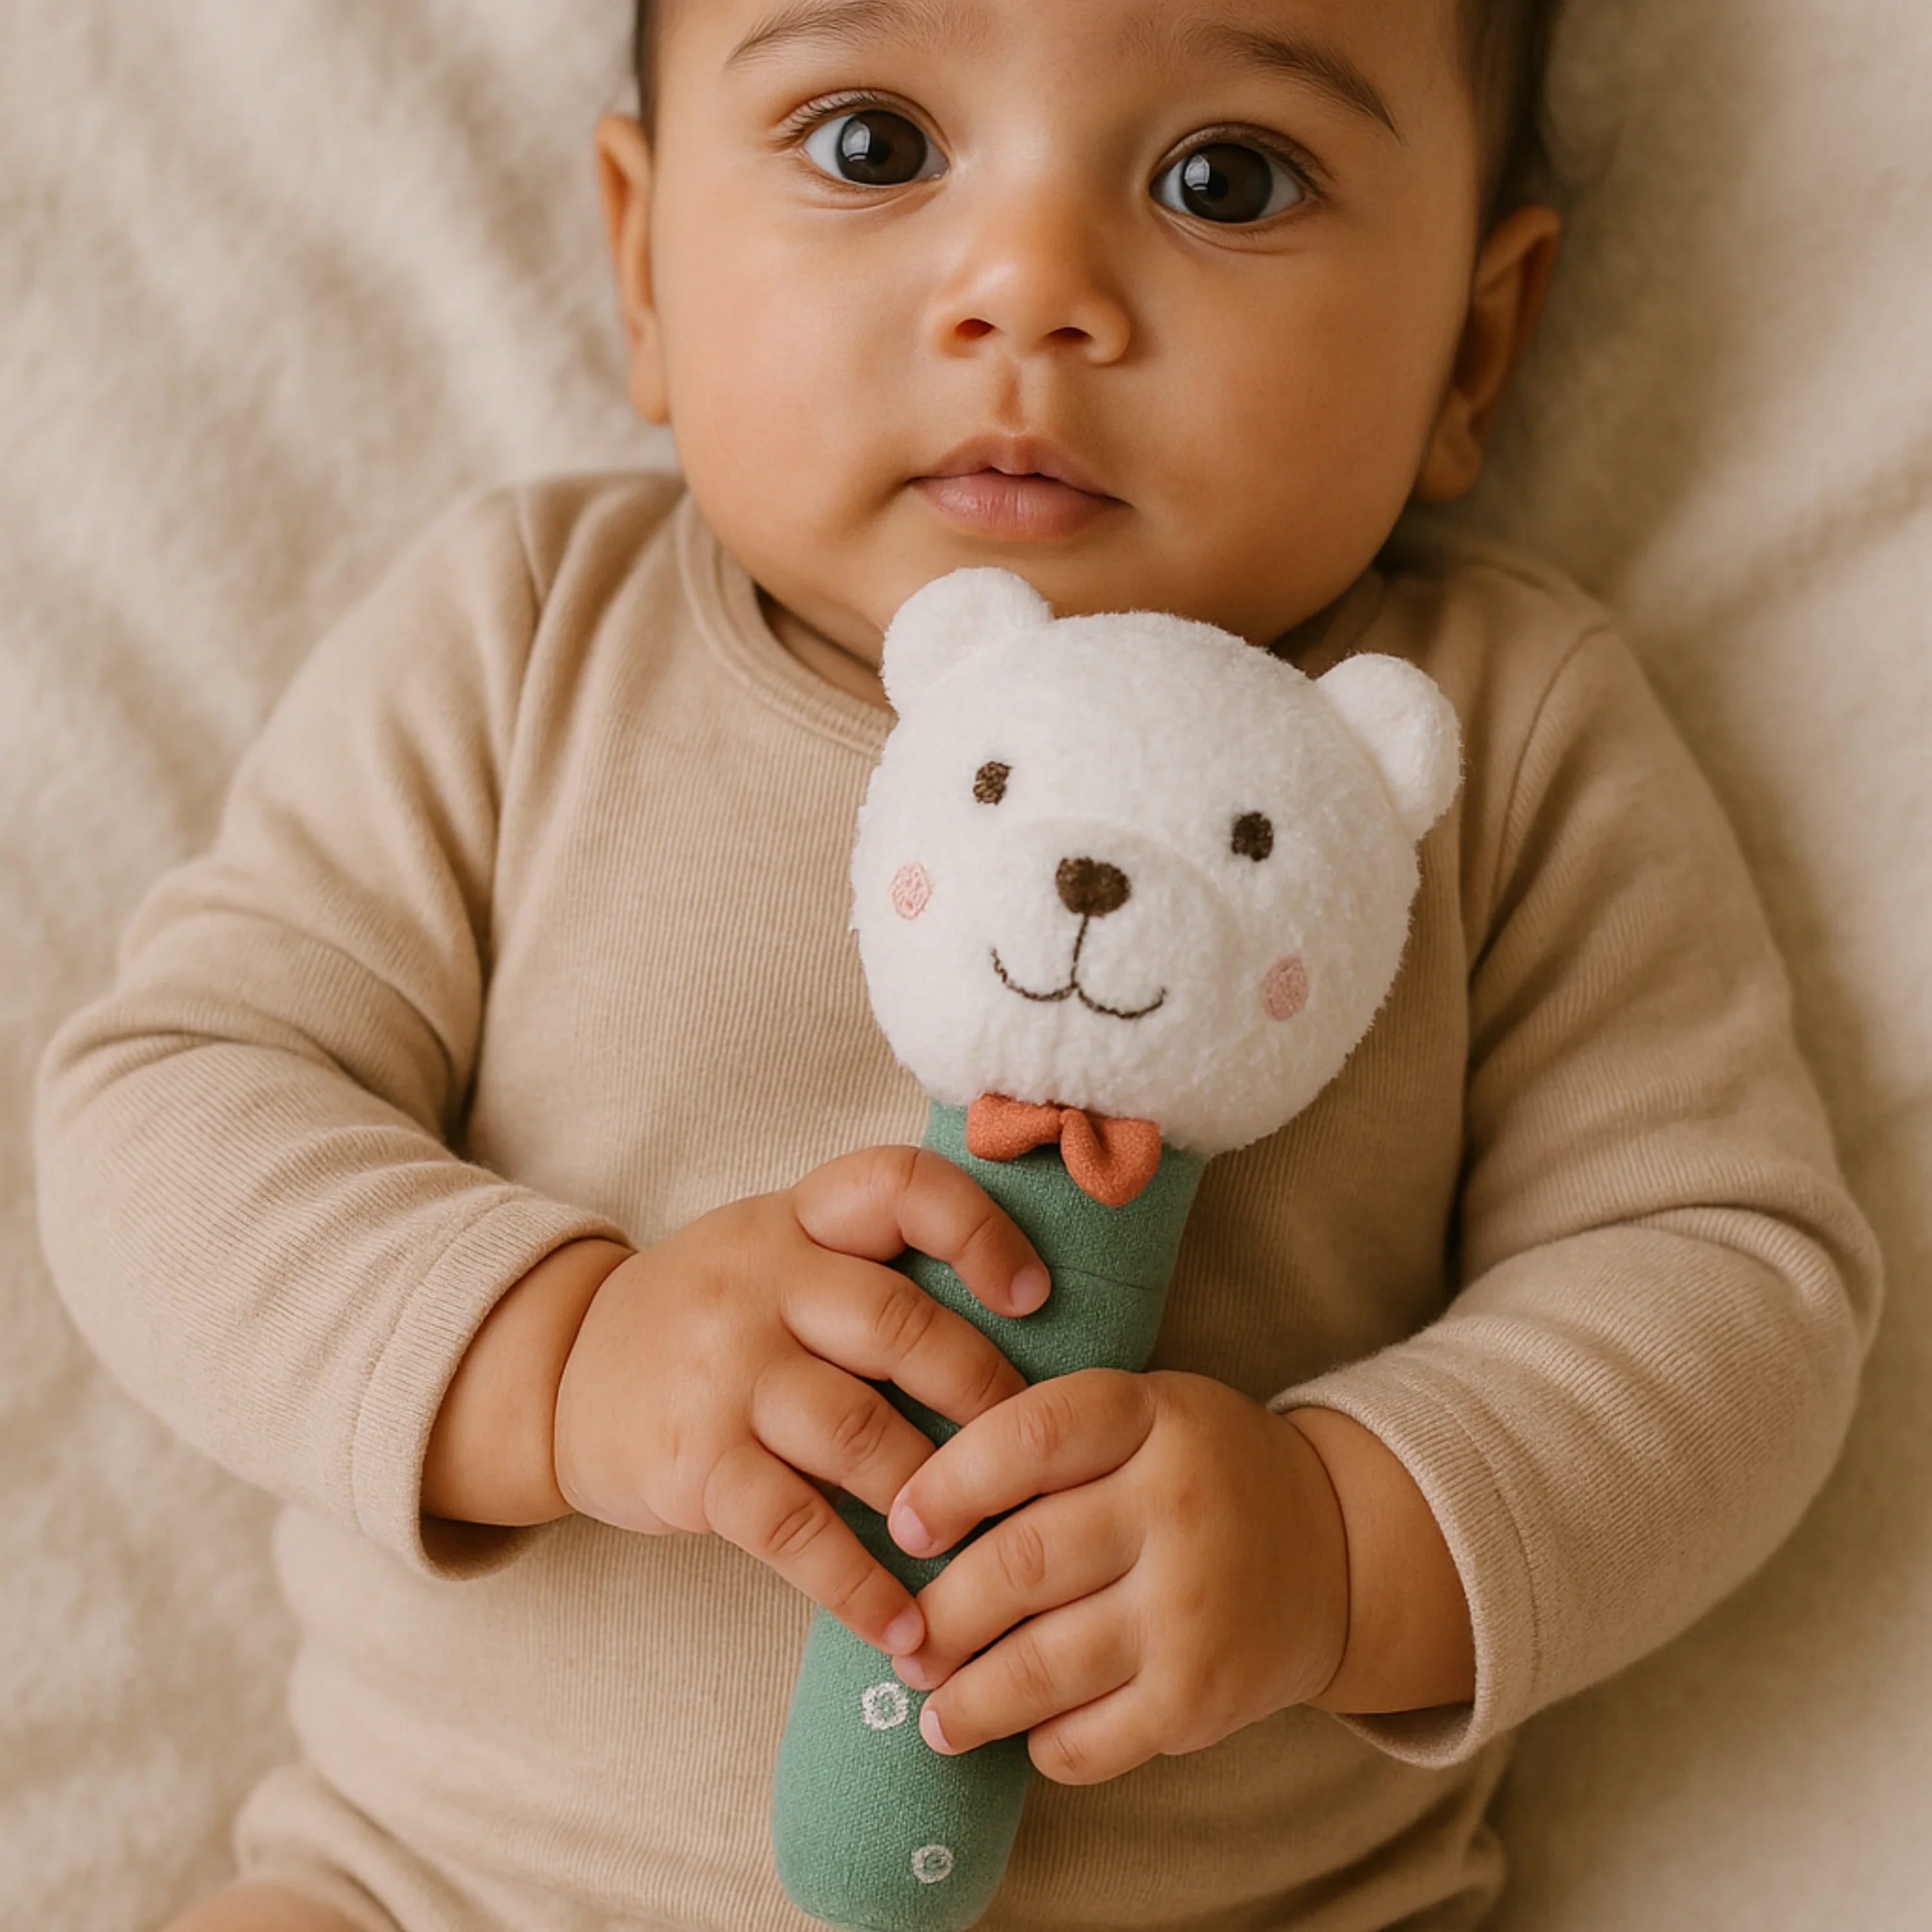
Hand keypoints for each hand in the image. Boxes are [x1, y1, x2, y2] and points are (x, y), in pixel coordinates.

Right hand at [551, 1146, 1044, 1657]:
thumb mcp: (775, 1255)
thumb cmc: (709, 1318)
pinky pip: (797, 1531)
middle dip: (983, 1395)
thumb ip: (869, 1272)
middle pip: (899, 1326)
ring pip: (861, 1434)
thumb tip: (1020, 1337)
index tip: (1034, 1297)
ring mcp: (724, 1373)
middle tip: (1034, 1454)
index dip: (980, 1232)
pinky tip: (907, 1630)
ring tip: (989, 1553)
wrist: (560, 1375)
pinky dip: (862, 1587)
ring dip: (938, 1501)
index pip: (901, 1189)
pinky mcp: (694, 1464)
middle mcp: (760, 1282)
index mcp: (796, 1220)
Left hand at [880, 1369, 1349, 1785]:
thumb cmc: (1199, 1470)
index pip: (1030, 1438)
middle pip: (1022, 1562)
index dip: (948, 1483)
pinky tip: (1021, 1733)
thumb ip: (1047, 1438)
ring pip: (1042, 1664)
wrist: (1339, 1545)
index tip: (902, 1526)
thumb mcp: (1143, 1412)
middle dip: (943, 1613)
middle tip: (906, 1639)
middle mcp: (1177, 1506)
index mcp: (1152, 1417)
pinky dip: (1041, 1742)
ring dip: (968, 1698)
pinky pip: (1090, 1738)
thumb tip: (909, 1511)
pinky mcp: (1203, 1698)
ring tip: (931, 1709)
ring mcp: (1193, 1608)